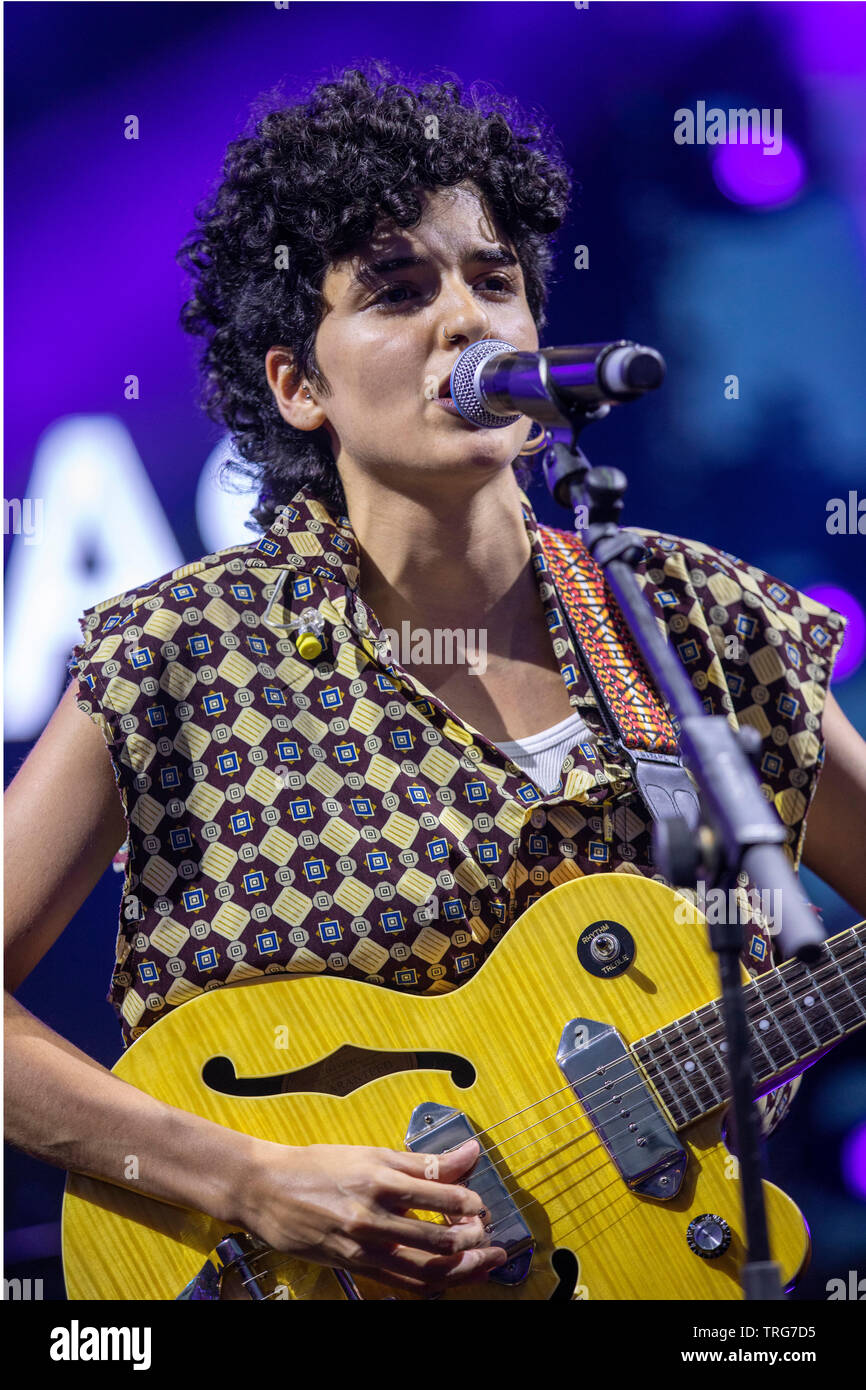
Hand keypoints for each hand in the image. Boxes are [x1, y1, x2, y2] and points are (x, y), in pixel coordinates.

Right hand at [239, 1137, 508, 1293]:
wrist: (267, 1189)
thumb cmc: (320, 1166)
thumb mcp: (372, 1153)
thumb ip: (423, 1161)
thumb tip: (469, 1152)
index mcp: (380, 1178)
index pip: (442, 1195)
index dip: (470, 1203)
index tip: (480, 1204)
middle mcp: (373, 1215)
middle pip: (439, 1238)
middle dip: (474, 1241)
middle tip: (489, 1237)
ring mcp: (363, 1245)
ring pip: (425, 1268)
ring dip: (462, 1269)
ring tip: (484, 1263)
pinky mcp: (354, 1266)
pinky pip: (401, 1282)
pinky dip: (431, 1283)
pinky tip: (448, 1278)